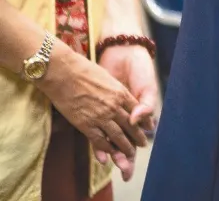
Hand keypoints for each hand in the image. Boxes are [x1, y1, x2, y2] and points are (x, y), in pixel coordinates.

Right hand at [40, 44, 147, 179]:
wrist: (64, 72)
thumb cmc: (84, 71)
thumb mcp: (107, 78)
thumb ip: (116, 90)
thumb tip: (121, 96)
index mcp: (121, 93)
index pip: (137, 111)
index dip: (143, 121)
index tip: (148, 127)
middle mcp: (114, 106)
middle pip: (130, 126)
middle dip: (138, 136)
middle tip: (143, 144)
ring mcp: (100, 117)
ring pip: (118, 136)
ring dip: (125, 146)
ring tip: (131, 153)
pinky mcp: (86, 124)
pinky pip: (99, 140)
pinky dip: (106, 148)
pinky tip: (110, 153)